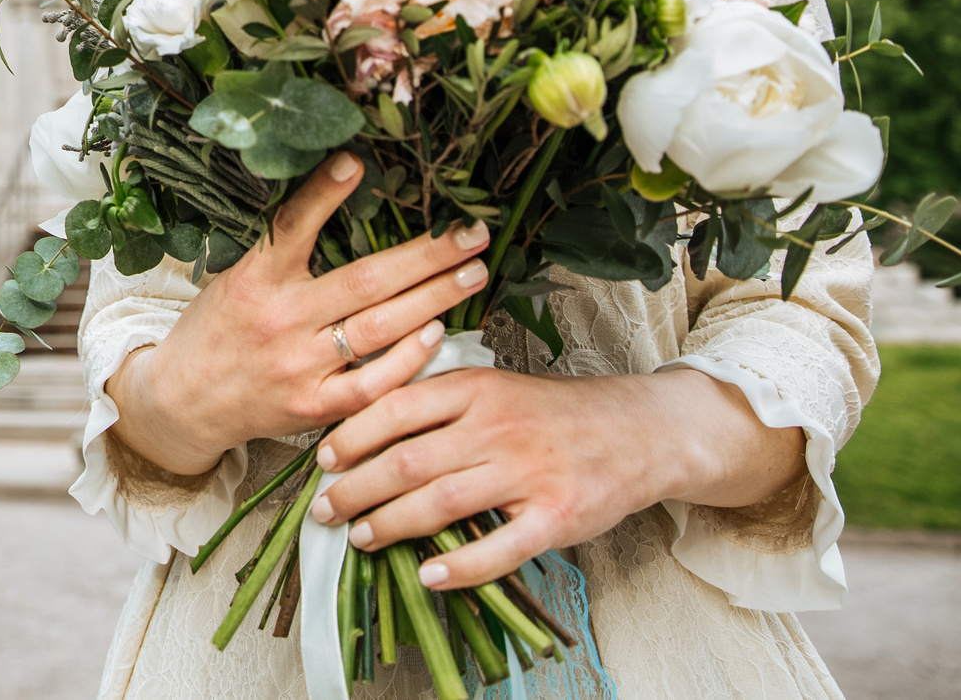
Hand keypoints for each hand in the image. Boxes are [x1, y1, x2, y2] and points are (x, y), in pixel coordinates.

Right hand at [105, 152, 493, 476]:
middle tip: (471, 233)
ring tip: (472, 274)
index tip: (357, 161)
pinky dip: (408, 358)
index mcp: (254, 279)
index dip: (324, 193)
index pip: (291, 226)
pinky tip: (436, 333)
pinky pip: (372, 384)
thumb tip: (340, 205)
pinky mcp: (312, 407)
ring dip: (434, 298)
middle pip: (365, 281)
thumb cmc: (216, 330)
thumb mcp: (235, 279)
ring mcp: (298, 366)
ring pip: (380, 328)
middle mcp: (279, 319)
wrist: (183, 401)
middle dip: (427, 255)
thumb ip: (282, 253)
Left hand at [310, 364, 807, 589]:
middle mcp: (497, 427)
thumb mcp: (492, 385)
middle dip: (356, 488)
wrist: (638, 430)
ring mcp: (528, 473)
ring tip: (360, 537)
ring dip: (391, 524)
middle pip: (408, 461)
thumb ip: (437, 402)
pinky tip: (427, 576)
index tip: (322, 459)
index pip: (396, 408)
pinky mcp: (556, 517)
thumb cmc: (550, 411)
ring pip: (442, 502)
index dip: (351, 436)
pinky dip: (459, 566)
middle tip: (324, 508)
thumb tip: (365, 427)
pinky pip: (499, 548)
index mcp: (475, 388)